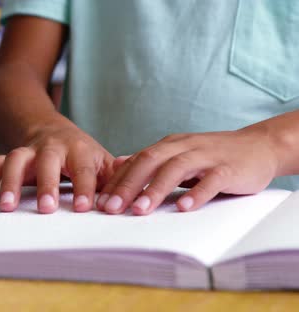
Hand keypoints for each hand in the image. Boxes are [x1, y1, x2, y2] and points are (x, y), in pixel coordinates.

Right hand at [0, 121, 114, 212]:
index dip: (85, 187)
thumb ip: (116, 176)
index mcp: (79, 150)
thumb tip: (135, 192)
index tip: (83, 208)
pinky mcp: (10, 156)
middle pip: (47, 161)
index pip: (84, 168)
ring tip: (6, 207)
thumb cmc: (80, 153)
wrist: (49, 129)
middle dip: (46, 184)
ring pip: (16, 159)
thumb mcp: (101, 160)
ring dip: (10, 181)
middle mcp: (52, 148)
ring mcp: (28, 151)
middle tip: (46, 209)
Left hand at [98, 127, 279, 214]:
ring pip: (176, 169)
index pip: (137, 161)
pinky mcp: (229, 168)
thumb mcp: (179, 153)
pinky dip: (197, 193)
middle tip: (111, 208)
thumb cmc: (214, 154)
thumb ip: (150, 159)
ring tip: (140, 210)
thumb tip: (117, 163)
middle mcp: (184, 147)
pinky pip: (211, 180)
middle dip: (128, 185)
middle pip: (150, 162)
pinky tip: (183, 208)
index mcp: (169, 145)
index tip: (100, 201)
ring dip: (155, 190)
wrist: (260, 145)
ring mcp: (207, 156)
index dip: (117, 181)